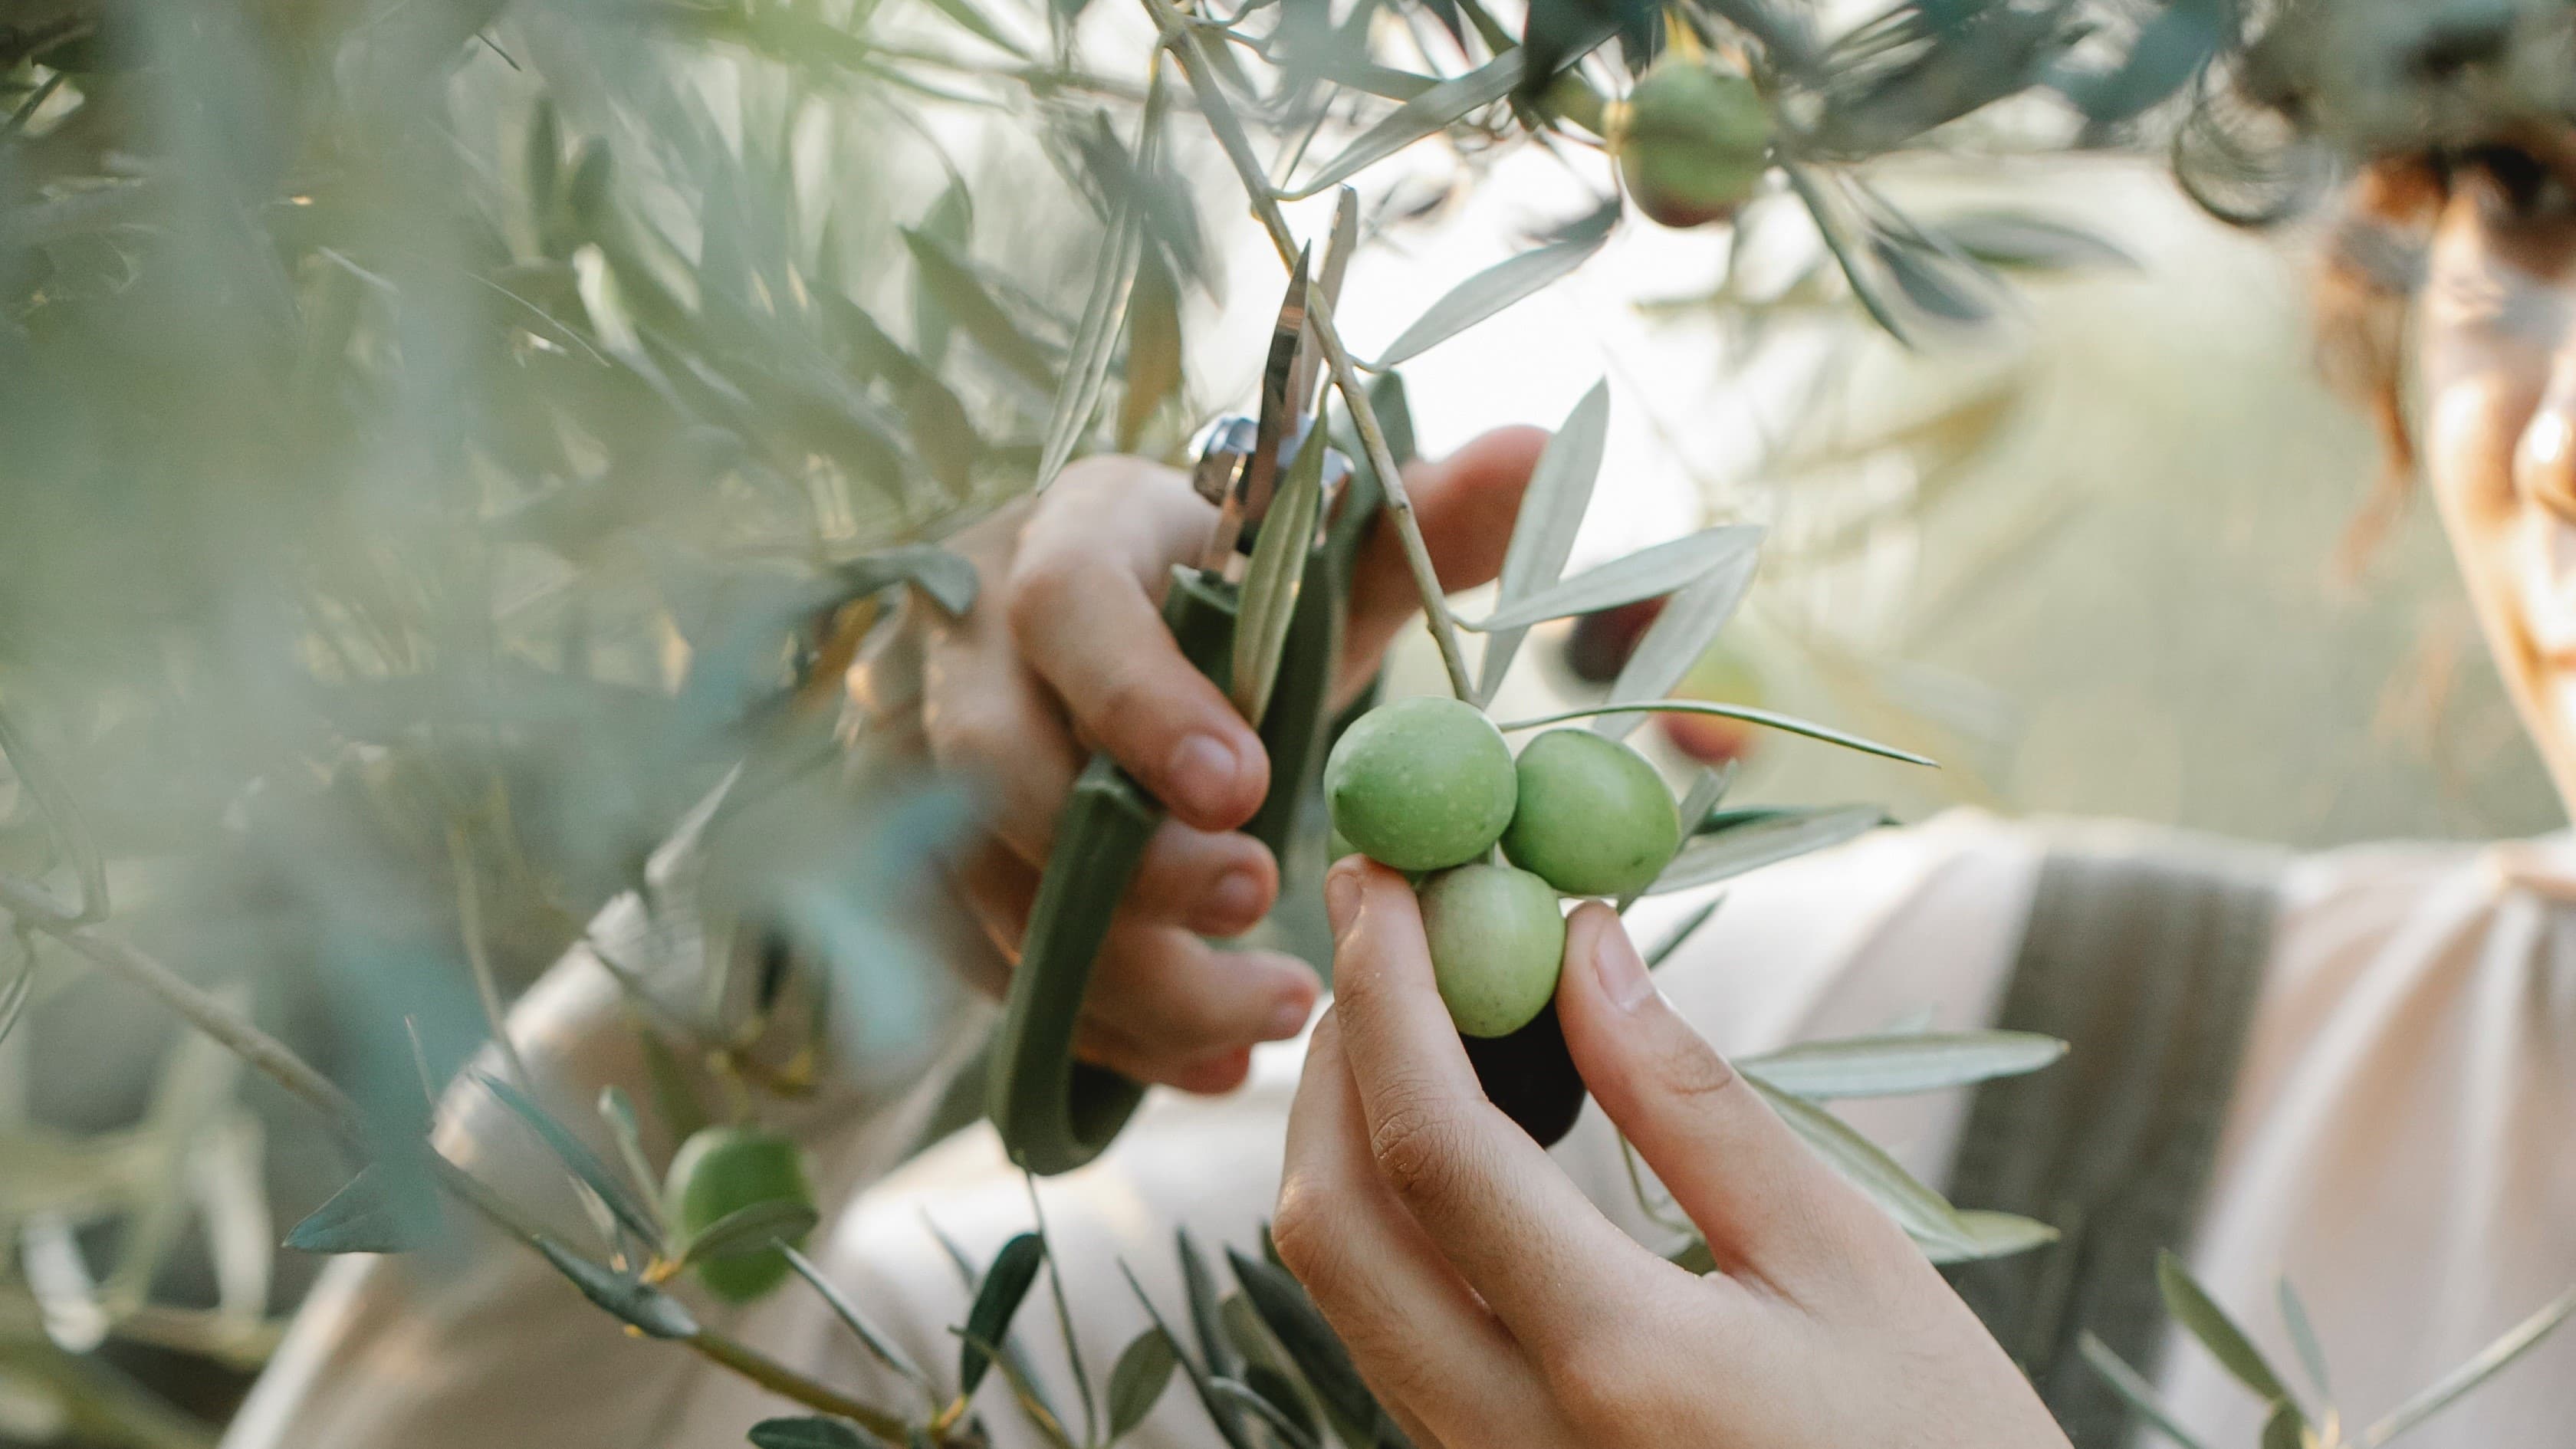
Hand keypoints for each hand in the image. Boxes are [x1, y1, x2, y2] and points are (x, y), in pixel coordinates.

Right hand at [886, 431, 1543, 1095]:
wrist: (1122, 639)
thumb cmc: (1231, 595)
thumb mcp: (1323, 555)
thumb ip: (1428, 517)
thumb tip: (1537, 449)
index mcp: (1071, 538)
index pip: (1064, 606)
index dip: (1141, 703)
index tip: (1249, 788)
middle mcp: (971, 647)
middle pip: (993, 768)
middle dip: (1124, 861)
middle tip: (1255, 902)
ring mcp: (928, 767)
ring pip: (986, 891)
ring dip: (1128, 975)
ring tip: (1274, 1011)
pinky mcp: (933, 870)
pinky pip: (993, 971)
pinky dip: (1107, 1032)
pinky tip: (1213, 1063)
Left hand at [1273, 859, 2072, 1448]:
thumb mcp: (1847, 1262)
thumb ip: (1690, 1104)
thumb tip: (1578, 946)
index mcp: (1620, 1365)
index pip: (1434, 1152)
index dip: (1390, 996)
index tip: (1386, 879)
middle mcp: (1511, 1442)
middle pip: (1331, 1226)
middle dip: (1334, 1059)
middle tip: (1385, 932)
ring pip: (1343, 1292)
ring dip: (1347, 1135)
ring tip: (1417, 1009)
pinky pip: (1390, 1338)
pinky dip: (1391, 1218)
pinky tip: (1454, 1136)